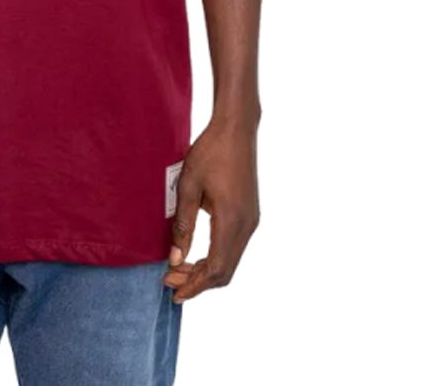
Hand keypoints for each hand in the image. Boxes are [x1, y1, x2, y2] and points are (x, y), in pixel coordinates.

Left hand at [162, 115, 259, 302]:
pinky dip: (215, 258)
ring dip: (206, 271)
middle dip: (197, 282)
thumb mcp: (187, 185)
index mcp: (231, 220)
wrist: (237, 129)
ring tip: (178, 269)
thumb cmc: (210, 151)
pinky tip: (196, 254)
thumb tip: (175, 259)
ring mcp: (252, 221)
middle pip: (225, 271)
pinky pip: (234, 247)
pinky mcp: (250, 215)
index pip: (215, 269)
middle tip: (169, 280)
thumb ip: (182, 224)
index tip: (173, 292)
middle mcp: (247, 226)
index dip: (194, 285)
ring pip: (231, 261)